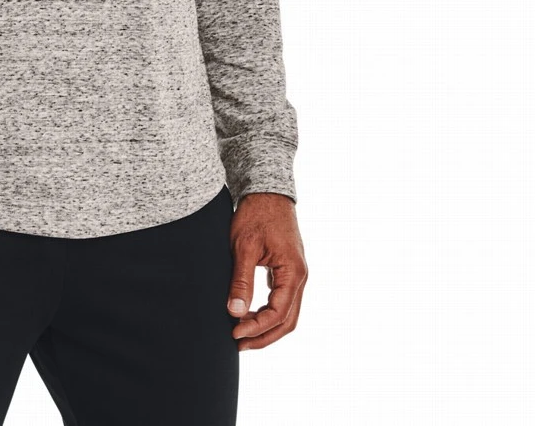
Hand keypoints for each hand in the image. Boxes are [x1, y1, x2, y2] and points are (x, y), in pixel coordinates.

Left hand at [226, 192, 306, 349]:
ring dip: (266, 327)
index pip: (278, 313)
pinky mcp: (288, 270)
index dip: (256, 328)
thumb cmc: (256, 214)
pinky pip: (283, 300)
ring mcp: (296, 274)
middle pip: (287, 320)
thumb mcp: (244, 246)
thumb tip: (235, 312)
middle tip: (238, 343)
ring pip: (287, 313)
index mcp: (293, 272)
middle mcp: (300, 276)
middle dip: (263, 336)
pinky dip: (268, 313)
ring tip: (242, 334)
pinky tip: (250, 315)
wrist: (267, 191)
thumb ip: (241, 280)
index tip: (234, 332)